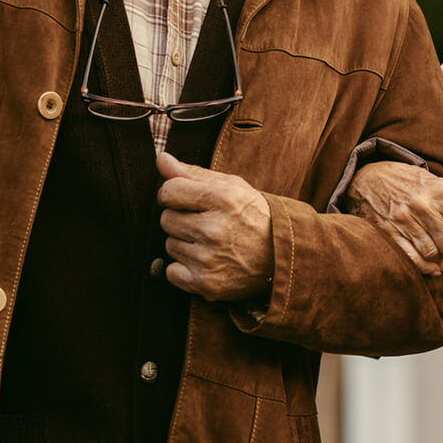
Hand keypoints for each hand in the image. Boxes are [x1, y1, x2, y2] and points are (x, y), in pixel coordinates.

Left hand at [156, 151, 274, 301]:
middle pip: (166, 219)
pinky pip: (172, 271)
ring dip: (185, 244)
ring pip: (169, 245)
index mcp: (223, 199)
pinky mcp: (205, 283)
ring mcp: (209, 258)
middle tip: (206, 224)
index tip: (187, 200)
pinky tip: (206, 262)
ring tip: (211, 244)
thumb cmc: (254, 217)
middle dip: (182, 220)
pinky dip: (184, 269)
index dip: (174, 194)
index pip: (169, 191)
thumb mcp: (231, 187)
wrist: (282, 257)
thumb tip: (161, 159)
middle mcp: (215, 229)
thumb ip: (193, 173)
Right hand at [340, 160, 442, 285]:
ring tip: (439, 259)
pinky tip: (428, 266)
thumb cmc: (411, 183)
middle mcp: (422, 205)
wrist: (369, 175)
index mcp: (442, 192)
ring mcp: (403, 218)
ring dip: (437, 262)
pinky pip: (410, 258)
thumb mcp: (437, 185)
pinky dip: (422, 267)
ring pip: (430, 254)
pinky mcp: (386, 230)